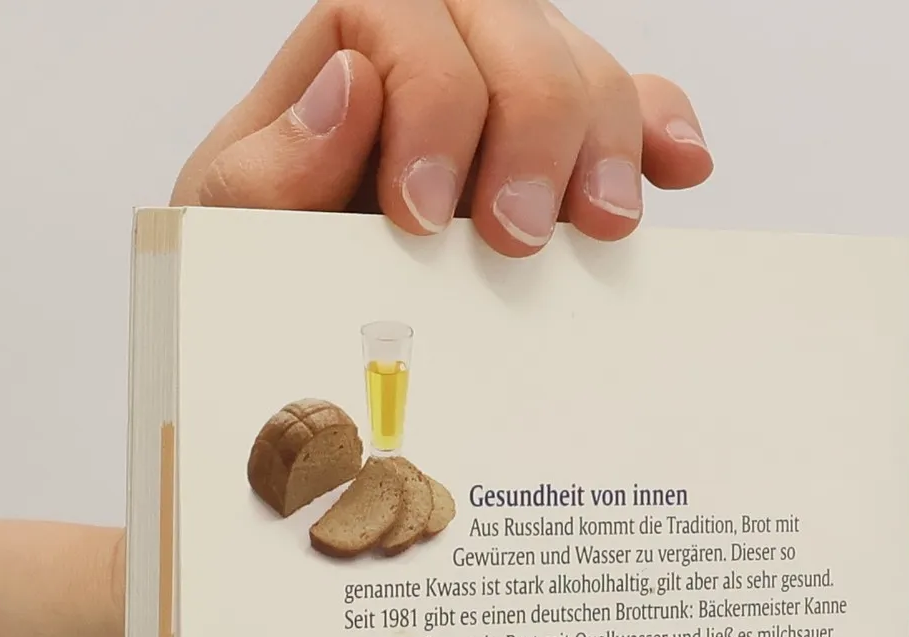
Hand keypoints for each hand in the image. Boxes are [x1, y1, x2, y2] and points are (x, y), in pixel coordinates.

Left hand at [171, 0, 711, 255]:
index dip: (430, 101)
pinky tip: (678, 169)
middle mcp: (438, 61)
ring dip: (604, 143)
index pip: (403, 14)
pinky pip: (634, 107)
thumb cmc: (258, 271)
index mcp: (346, 57)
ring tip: (598, 229)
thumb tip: (353, 83)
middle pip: (513, 28)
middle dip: (528, 128)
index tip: (422, 213)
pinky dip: (661, 131)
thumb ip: (270, 164)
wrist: (293, 332)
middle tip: (515, 236)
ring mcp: (510, 105)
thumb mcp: (229, 227)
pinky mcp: (565, 159)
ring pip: (581, 68)